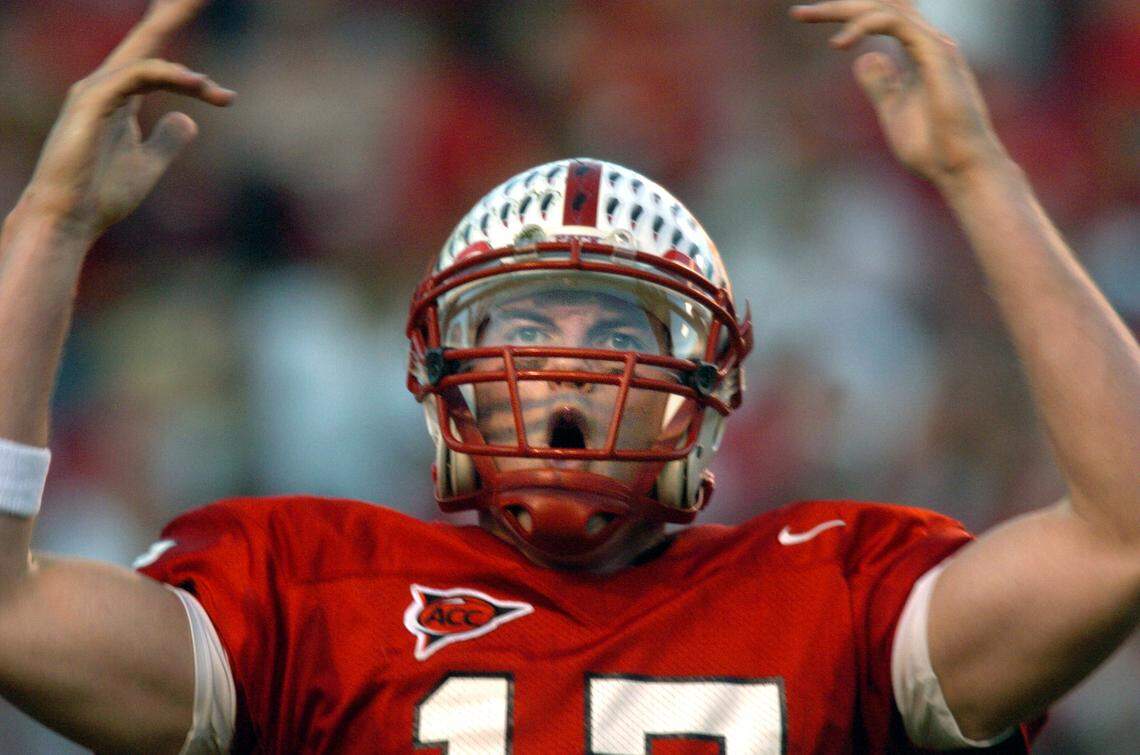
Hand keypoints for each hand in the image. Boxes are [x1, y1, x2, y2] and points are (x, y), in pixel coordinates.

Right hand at [15, 0, 233, 240]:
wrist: (70, 219)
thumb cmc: (101, 195)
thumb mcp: (148, 164)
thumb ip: (168, 139)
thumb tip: (189, 119)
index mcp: (120, 96)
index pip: (153, 54)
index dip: (176, 34)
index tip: (214, 48)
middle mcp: (106, 86)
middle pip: (146, 38)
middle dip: (172, 13)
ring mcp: (96, 91)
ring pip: (147, 57)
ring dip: (189, 73)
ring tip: (222, 96)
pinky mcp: (91, 101)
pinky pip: (138, 76)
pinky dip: (171, 78)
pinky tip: (201, 88)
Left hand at [790, 1, 1007, 185]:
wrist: (960, 168)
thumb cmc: (932, 148)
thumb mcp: (893, 110)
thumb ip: (881, 84)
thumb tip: (865, 58)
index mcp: (920, 53)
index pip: (881, 18)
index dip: (845, 14)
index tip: (806, 18)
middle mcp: (929, 43)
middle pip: (882, 5)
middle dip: (839, 5)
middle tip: (798, 13)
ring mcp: (935, 46)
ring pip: (887, 7)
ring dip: (845, 9)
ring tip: (810, 17)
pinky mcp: (936, 53)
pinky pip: (895, 23)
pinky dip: (864, 26)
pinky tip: (839, 43)